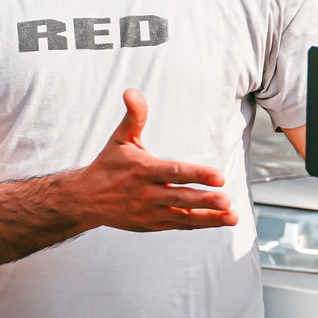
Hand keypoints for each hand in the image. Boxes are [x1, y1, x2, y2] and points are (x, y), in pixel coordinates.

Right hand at [71, 90, 241, 232]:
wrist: (85, 199)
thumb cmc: (107, 165)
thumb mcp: (120, 139)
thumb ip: (134, 116)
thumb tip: (132, 92)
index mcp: (144, 170)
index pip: (175, 172)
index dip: (197, 174)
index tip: (218, 177)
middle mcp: (148, 193)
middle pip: (181, 197)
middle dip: (205, 201)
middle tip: (227, 201)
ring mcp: (150, 212)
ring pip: (183, 216)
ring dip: (209, 218)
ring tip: (232, 217)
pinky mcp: (152, 224)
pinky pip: (178, 225)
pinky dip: (198, 224)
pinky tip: (218, 222)